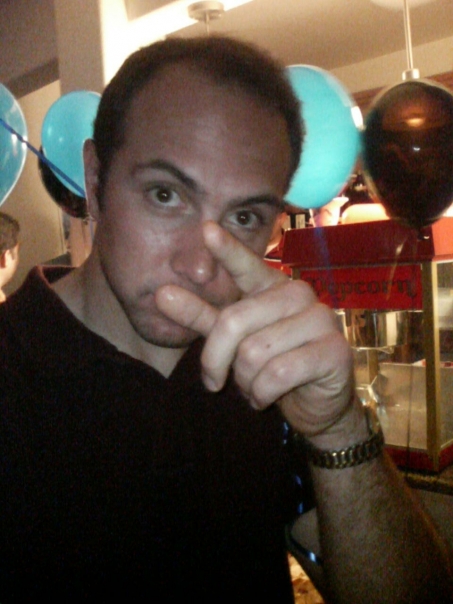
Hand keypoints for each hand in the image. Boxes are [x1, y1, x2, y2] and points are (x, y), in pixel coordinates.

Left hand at [155, 221, 355, 438]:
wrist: (315, 404)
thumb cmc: (271, 365)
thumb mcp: (231, 341)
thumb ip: (201, 316)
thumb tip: (162, 293)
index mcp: (272, 286)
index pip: (245, 265)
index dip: (227, 249)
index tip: (206, 228)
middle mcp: (299, 294)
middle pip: (234, 321)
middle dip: (217, 360)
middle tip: (216, 381)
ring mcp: (321, 319)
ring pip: (255, 353)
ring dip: (244, 382)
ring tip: (253, 387)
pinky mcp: (334, 350)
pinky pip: (278, 374)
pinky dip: (262, 394)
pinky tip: (266, 397)